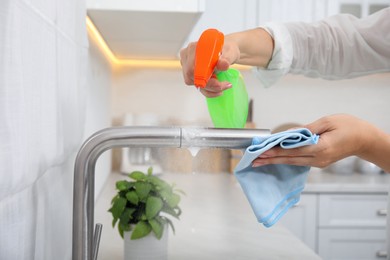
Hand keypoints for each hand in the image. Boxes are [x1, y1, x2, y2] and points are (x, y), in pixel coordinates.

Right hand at [179, 28, 273, 96]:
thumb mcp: (232, 50)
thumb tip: (222, 64)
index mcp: (195, 47)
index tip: (220, 82)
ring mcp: (189, 65)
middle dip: (209, 85)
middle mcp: (188, 55)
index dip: (205, 79)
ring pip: (195, 85)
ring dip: (210, 90)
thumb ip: (227, 57)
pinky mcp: (194, 74)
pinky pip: (199, 87)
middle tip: (224, 86)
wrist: (233, 49)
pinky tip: (220, 88)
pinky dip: (210, 90)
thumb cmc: (231, 47)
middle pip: (192, 78)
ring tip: (224, 87)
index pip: (193, 68)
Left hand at [252, 114, 389, 171]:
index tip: (261, 151)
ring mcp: (319, 163)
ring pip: (293, 162)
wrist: (365, 139)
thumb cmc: (349, 126)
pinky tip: (276, 159)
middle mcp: (318, 159)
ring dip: (276, 161)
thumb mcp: (327, 121)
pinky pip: (299, 161)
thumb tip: (289, 134)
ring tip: (260, 162)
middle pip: (289, 160)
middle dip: (270, 159)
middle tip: (254, 160)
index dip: (275, 151)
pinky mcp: (319, 162)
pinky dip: (286, 160)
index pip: (292, 150)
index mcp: (320, 147)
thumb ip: (307, 129)